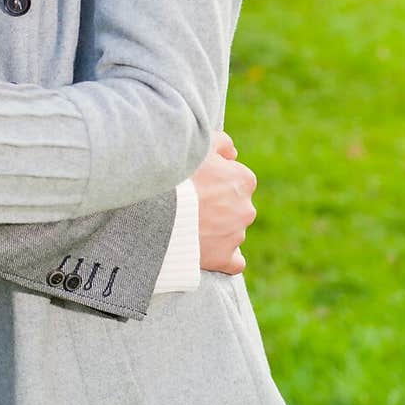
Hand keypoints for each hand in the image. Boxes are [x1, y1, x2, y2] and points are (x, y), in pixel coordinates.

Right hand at [193, 131, 256, 274]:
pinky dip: (224, 257)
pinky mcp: (224, 259)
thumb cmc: (179, 173)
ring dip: (216, 228)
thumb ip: (222, 143)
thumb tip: (232, 153)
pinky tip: (208, 250)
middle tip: (190, 202)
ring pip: (231, 231)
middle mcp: (246, 208)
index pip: (236, 179)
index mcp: (243, 180)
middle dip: (218, 205)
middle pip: (234, 206)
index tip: (198, 182)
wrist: (158, 210)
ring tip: (187, 224)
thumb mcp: (200, 144)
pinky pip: (234, 262)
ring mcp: (236, 235)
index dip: (216, 180)